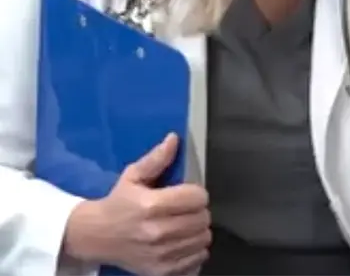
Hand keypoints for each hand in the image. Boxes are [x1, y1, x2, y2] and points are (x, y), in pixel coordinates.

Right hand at [63, 133, 211, 275]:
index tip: (186, 194)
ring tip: (183, 225)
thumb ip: (156, 159)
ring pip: (203, 238)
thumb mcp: (132, 177)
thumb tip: (173, 139)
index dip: (195, 193)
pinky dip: (194, 250)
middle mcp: (156, 231)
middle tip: (185, 209)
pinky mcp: (162, 270)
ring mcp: (160, 253)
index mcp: (150, 205)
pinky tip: (181, 242)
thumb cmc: (117, 204)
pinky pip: (198, 258)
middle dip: (198, 211)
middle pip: (203, 218)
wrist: (94, 237)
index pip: (198, 197)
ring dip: (197, 230)